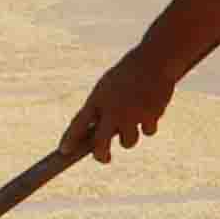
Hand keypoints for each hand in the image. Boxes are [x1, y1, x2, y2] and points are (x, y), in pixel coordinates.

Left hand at [68, 44, 183, 161]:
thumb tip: (97, 137)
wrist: (155, 60)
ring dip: (129, 138)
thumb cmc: (129, 74)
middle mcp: (112, 108)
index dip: (70, 139)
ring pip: (127, 142)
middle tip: (104, 158)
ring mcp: (131, 114)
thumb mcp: (108, 87)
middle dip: (101, 155)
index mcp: (98, 98)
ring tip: (134, 123)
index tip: (63, 151)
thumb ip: (101, 109)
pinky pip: (148, 132)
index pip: (79, 123)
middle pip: (100, 143)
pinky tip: (151, 110)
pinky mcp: (150, 116)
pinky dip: (149, 125)